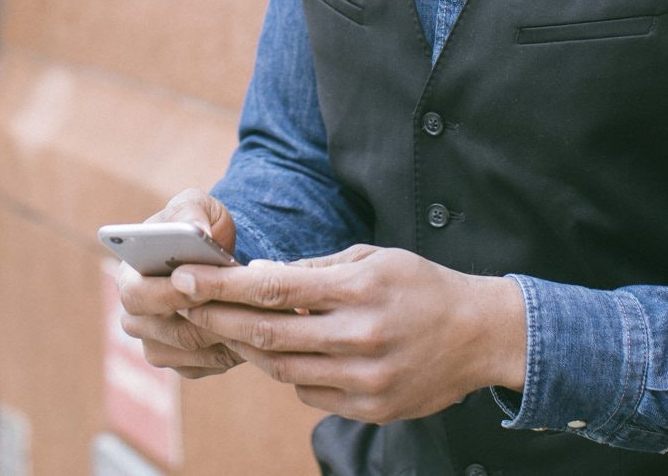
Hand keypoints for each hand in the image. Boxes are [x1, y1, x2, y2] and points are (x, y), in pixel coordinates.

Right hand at [113, 189, 244, 378]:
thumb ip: (191, 211)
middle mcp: (136, 316)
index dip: (166, 294)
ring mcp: (157, 343)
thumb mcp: (197, 207)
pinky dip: (230, 349)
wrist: (220, 256)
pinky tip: (253, 330)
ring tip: (253, 316)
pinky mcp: (182, 362)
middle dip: (202, 317)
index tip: (200, 284)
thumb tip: (195, 230)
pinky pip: (206, 364)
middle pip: (161, 330)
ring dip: (221, 333)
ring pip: (188, 349)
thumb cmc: (201, 225)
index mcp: (128, 276)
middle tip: (238, 305)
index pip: (135, 295)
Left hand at [174, 244, 525, 424]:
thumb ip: (317, 269)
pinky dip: (289, 374)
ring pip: (283, 370)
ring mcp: (367, 379)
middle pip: (269, 334)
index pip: (275, 287)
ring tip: (225, 330)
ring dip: (248, 350)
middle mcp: (361, 336)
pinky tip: (283, 355)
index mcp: (360, 289)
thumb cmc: (421, 286)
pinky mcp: (374, 409)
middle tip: (186, 307)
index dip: (223, 285)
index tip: (186, 278)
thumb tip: (260, 275)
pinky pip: (310, 395)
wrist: (480, 335)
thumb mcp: (374, 257)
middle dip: (219, 319)